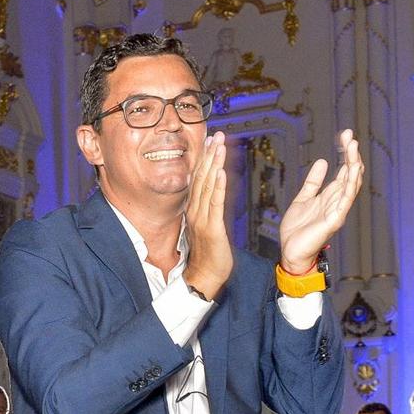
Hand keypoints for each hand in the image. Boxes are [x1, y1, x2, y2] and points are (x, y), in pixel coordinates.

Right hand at [180, 130, 232, 300]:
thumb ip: (206, 208)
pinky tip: (220, 173)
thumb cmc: (208, 254)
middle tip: (215, 135)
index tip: (208, 141)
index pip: (197, 179)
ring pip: (207, 187)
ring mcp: (202, 219)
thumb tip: (210, 193)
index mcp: (193, 209)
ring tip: (218, 147)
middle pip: (200, 178)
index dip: (203, 159)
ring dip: (213, 165)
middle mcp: (195, 211)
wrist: (204, 277)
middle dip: (208, 155)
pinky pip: (214, 204)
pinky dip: (217, 187)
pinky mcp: (212, 229)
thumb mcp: (205, 226)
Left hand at [278, 129, 364, 273]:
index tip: (345, 136)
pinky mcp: (333, 221)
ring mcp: (337, 211)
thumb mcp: (302, 199)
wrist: (290, 252)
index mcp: (330, 196)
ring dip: (353, 167)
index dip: (345, 154)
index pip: (343, 171)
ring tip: (353, 149)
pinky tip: (351, 173)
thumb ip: (313, 182)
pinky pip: (344, 202)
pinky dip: (348, 187)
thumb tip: (322, 161)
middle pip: (350, 175)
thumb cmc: (297, 231)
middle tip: (349, 136)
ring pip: (351, 186)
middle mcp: (337, 202)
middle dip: (351, 155)